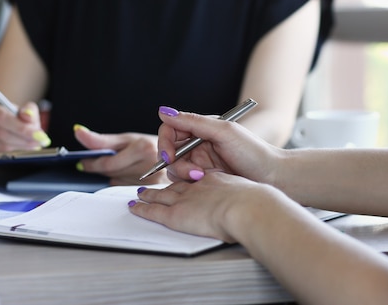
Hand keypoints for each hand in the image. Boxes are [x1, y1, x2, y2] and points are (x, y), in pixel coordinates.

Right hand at [0, 96, 49, 151]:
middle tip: (39, 142)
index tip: (38, 134)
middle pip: (0, 133)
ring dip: (19, 147)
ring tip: (33, 145)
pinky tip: (22, 150)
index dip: (21, 127)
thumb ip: (29, 111)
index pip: (2, 117)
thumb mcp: (25, 111)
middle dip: (23, 139)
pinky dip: (12, 154)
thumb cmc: (15, 117)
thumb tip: (27, 115)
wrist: (5, 127)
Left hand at [73, 125, 166, 185]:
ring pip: (117, 183)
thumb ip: (101, 139)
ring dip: (114, 176)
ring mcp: (154, 179)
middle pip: (111, 175)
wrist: (176, 155)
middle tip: (103, 162)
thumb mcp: (127, 138)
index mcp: (142, 148)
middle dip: (103, 169)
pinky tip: (130, 175)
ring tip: (124, 166)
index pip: (107, 164)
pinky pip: (127, 189)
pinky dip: (123, 183)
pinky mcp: (155, 190)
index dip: (91, 164)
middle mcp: (150, 164)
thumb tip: (78, 131)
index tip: (84, 161)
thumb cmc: (149, 145)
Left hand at [129, 171, 282, 241]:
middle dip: (163, 178)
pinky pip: (152, 209)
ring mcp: (184, 198)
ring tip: (141, 193)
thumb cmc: (254, 203)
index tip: (186, 177)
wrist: (247, 208)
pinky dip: (142, 208)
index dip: (187, 174)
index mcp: (213, 178)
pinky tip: (134, 206)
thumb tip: (241, 196)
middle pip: (175, 179)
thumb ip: (234, 190)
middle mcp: (196, 185)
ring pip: (161, 193)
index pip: (195, 173)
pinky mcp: (175, 213)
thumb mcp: (244, 190)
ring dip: (149, 193)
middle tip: (158, 182)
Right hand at [156, 106, 282, 183]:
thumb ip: (193, 122)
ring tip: (203, 177)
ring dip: (184, 174)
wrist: (272, 176)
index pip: (171, 130)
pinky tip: (207, 182)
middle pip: (170, 151)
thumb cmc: (253, 152)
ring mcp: (201, 162)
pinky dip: (190, 183)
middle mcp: (199, 143)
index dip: (165, 142)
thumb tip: (163, 111)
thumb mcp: (224, 132)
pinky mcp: (204, 179)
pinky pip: (184, 182)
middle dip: (176, 162)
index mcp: (202, 128)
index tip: (170, 155)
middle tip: (192, 172)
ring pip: (175, 168)